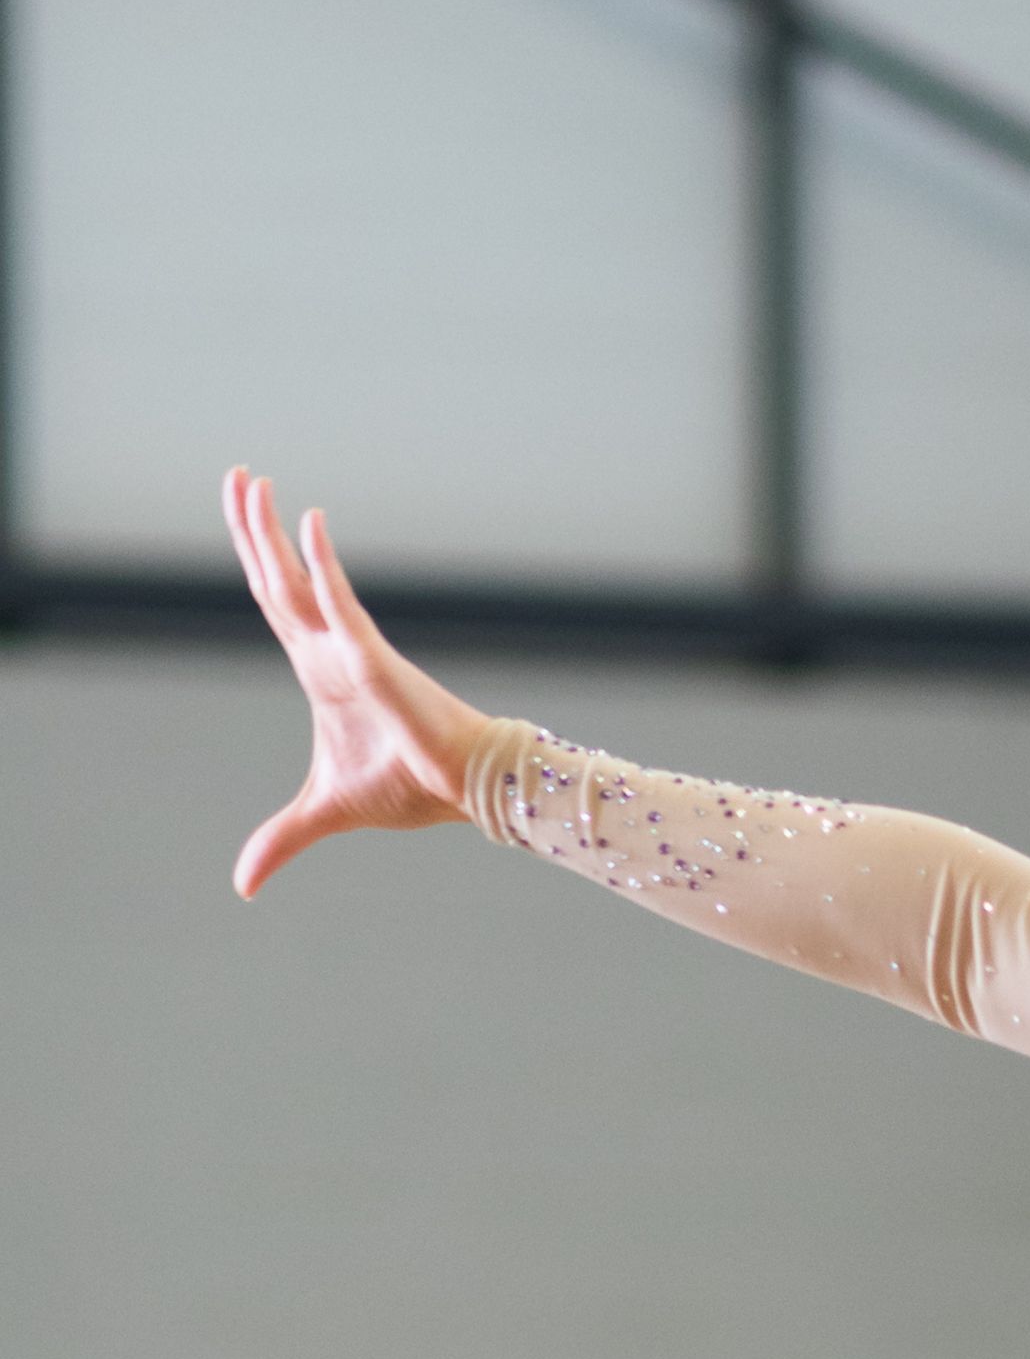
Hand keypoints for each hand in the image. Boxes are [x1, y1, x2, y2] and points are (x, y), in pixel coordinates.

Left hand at [223, 466, 490, 895]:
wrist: (464, 791)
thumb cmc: (406, 787)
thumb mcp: (323, 812)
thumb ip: (280, 838)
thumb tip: (243, 886)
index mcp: (317, 667)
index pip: (273, 598)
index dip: (253, 555)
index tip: (241, 507)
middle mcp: (329, 647)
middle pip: (276, 576)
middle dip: (251, 526)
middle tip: (236, 472)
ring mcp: (350, 648)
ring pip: (299, 579)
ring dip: (273, 532)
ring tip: (253, 483)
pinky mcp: (375, 660)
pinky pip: (342, 606)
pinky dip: (324, 567)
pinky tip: (310, 525)